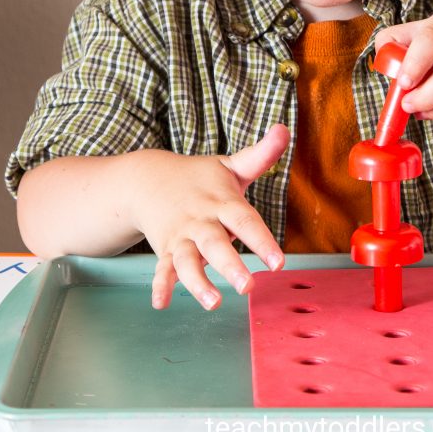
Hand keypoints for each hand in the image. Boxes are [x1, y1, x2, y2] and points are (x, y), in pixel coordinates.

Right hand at [126, 125, 289, 310]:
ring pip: (188, 261)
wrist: (148, 179)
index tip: (278, 263)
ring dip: (198, 282)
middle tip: (248, 286)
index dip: (262, 241)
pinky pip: (162, 269)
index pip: (245, 221)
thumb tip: (284, 128)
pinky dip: (161, 285)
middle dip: (230, 266)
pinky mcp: (164, 249)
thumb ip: (260, 155)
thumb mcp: (231, 165)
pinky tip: (162, 303)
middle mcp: (202, 222)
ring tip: (213, 302)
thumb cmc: (200, 177)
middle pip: (216, 244)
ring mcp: (181, 237)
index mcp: (223, 203)